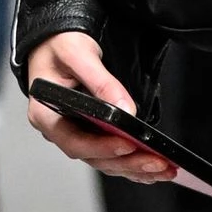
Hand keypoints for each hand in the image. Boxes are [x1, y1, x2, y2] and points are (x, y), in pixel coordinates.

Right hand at [26, 30, 179, 184]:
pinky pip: (110, 154)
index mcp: (46, 114)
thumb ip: (100, 81)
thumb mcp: (77, 54)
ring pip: (105, 160)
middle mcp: (59, 130)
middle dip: (128, 163)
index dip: (101, 147)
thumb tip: (125, 109)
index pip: (74, 141)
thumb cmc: (58, 45)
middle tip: (158, 163)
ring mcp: (75, 133)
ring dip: (135, 167)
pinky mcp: (89, 132)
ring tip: (164, 168)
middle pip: (94, 157)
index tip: (128, 145)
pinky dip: (132, 163)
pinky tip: (153, 168)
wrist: (55, 42)